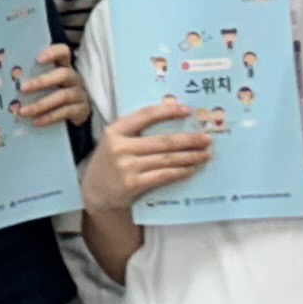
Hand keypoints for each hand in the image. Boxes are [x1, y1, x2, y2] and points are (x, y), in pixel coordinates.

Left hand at [15, 42, 87, 134]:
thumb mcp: (47, 82)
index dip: (53, 53)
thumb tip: (3, 80)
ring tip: (23, 111)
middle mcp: (74, 78)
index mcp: (64, 66)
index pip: (63, 52)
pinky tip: (35, 121)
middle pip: (63, 74)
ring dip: (41, 104)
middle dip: (42, 81)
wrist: (76, 112)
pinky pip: (65, 112)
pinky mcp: (81, 110)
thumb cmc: (54, 91)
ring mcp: (79, 94)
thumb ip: (32, 77)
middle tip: (23, 89)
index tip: (38, 58)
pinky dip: (49, 117)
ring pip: (63, 96)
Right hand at [82, 100, 211, 213]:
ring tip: (204, 155)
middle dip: (189, 140)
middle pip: (162, 141)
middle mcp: (119, 147)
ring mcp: (126, 166)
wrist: (95, 192)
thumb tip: (174, 122)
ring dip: (189, 157)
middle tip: (207, 139)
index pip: (145, 115)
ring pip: (166, 159)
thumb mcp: (116, 142)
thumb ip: (136, 132)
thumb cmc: (112, 163)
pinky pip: (163, 175)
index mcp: (115, 131)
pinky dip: (180, 172)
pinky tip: (191, 169)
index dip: (168, 112)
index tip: (188, 111)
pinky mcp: (132, 184)